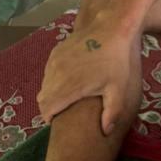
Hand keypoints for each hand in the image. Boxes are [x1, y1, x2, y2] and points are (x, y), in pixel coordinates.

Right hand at [37, 13, 140, 133]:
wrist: (112, 28)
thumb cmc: (117, 61)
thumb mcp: (118, 89)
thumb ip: (112, 113)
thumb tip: (106, 133)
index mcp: (69, 86)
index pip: (47, 108)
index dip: (49, 118)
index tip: (57, 122)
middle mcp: (56, 74)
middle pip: (42, 98)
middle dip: (49, 107)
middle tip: (61, 113)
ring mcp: (55, 61)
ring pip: (44, 83)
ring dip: (51, 93)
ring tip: (65, 98)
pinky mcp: (56, 51)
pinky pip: (48, 71)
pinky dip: (53, 79)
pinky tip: (68, 80)